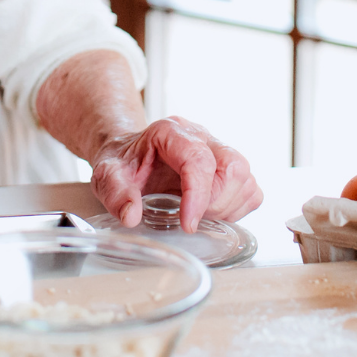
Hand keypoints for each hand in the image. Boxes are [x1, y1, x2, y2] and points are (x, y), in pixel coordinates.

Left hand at [89, 116, 262, 232]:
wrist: (129, 154)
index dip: (198, 195)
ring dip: (228, 207)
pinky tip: (212, 214)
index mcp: (171, 132)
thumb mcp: (106, 175)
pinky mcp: (229, 167)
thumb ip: (115, 192)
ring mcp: (218, 149)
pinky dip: (237, 208)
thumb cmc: (123, 162)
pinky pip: (250, 189)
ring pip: (245, 177)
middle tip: (190, 220)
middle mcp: (201, 136)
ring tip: (199, 216)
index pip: (198, 159)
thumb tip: (131, 215)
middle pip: (232, 166)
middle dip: (215, 203)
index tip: (187, 224)